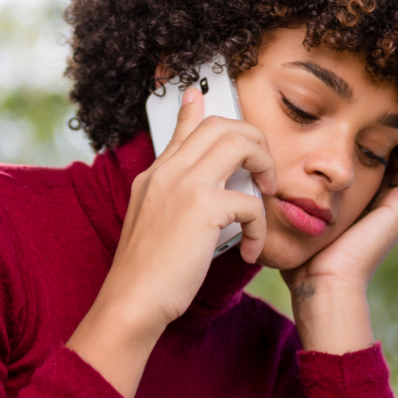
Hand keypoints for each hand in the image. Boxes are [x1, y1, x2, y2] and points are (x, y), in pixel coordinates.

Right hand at [99, 87, 276, 337]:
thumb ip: (174, 201)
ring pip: (241, 143)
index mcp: (157, 175)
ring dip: (266, 167)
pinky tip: (250, 252)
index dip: (197, 109)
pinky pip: (252, 204)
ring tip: (265, 200)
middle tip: (264, 177)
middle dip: (257, 142)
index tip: (199, 95)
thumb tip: (195, 196)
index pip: (184, 129)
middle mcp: (169, 171)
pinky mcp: (203, 208)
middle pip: (223, 125)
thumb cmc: (147, 275)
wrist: (132, 301)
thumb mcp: (155, 225)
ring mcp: (184, 184)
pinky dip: (260, 229)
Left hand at [281, 126, 397, 352]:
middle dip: (397, 128)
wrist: (320, 284)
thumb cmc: (303, 256)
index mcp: (367, 204)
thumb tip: (267, 164)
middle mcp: (388, 202)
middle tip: (388, 96)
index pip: (382, 160)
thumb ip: (293, 191)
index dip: (377, 134)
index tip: (361, 107)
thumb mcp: (299, 212)